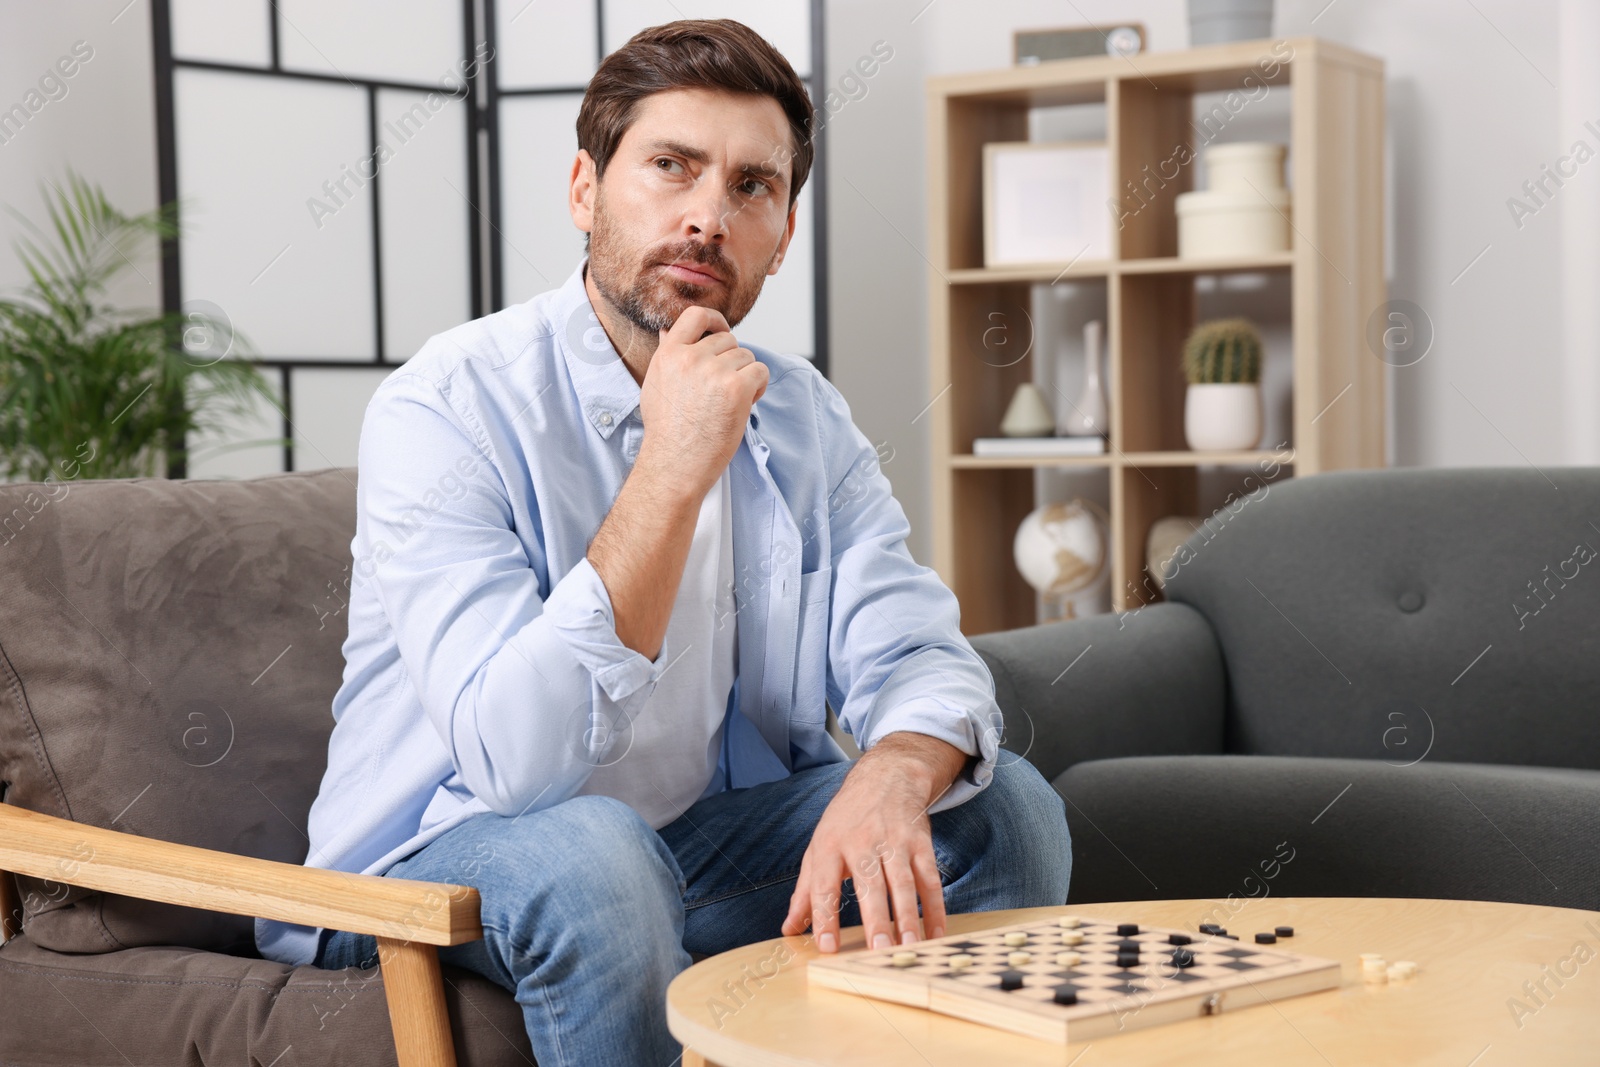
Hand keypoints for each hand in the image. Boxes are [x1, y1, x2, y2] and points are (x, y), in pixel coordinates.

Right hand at [636, 305, 767, 499]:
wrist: (675, 464)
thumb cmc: (666, 431)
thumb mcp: (655, 385)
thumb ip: (667, 356)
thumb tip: (668, 331)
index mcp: (670, 354)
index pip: (696, 315)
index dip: (715, 320)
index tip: (722, 331)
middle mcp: (691, 358)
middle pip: (728, 340)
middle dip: (732, 361)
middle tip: (723, 389)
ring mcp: (715, 372)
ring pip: (747, 357)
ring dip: (746, 376)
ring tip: (730, 402)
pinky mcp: (737, 388)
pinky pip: (760, 371)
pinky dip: (759, 386)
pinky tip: (746, 403)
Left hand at [781, 733, 969, 953]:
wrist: (885, 778)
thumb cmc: (846, 821)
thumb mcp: (819, 848)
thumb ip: (805, 892)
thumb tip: (789, 929)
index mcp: (830, 846)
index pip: (824, 885)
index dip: (825, 916)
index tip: (827, 947)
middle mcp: (862, 842)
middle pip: (869, 884)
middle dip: (875, 919)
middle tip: (878, 951)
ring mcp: (894, 841)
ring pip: (902, 882)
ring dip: (907, 916)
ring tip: (909, 947)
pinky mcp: (920, 842)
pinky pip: (930, 877)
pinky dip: (935, 907)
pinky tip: (936, 933)